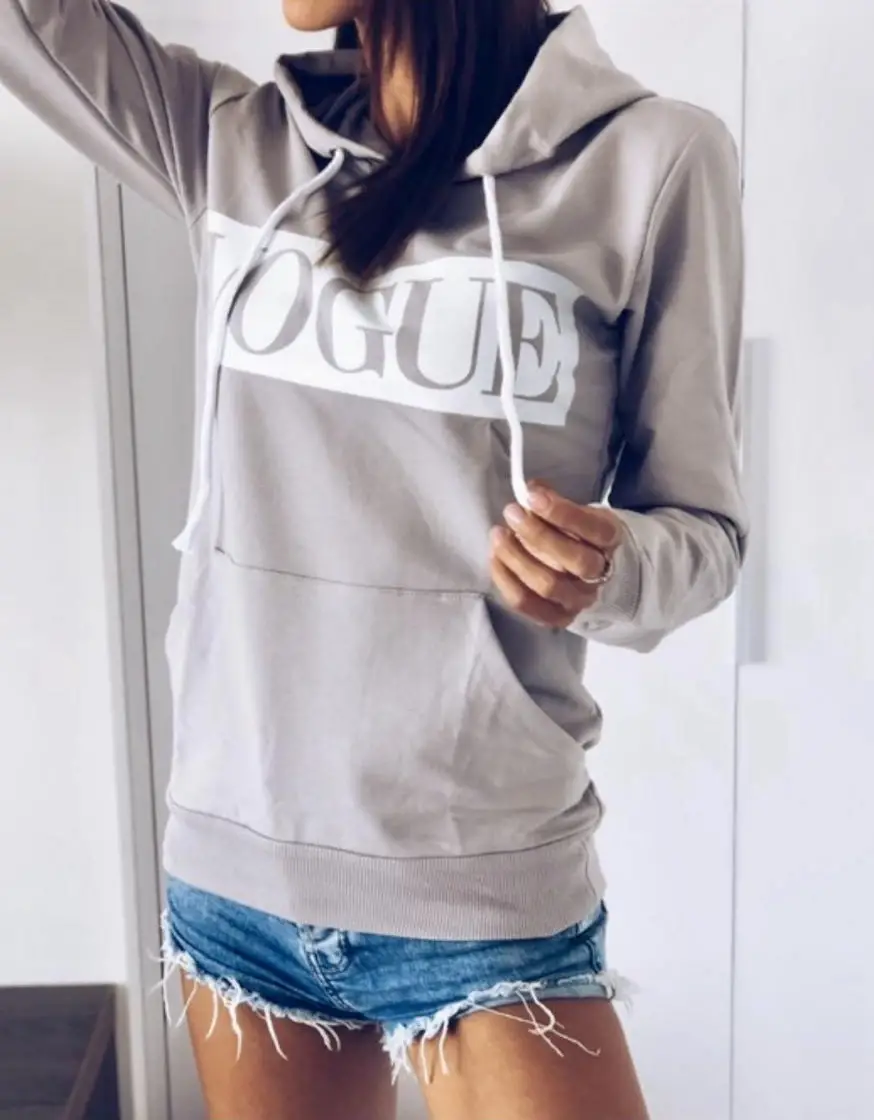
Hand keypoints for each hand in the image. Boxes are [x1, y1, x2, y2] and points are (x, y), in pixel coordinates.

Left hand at [489, 482, 622, 627]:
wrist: (591, 571)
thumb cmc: (578, 534)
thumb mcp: (576, 511)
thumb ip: (554, 501)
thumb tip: (529, 489)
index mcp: (609, 540)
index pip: (592, 529)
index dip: (560, 512)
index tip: (531, 496)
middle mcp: (599, 574)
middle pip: (573, 560)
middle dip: (536, 534)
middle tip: (511, 513)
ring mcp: (579, 599)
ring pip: (547, 585)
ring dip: (516, 558)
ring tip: (498, 535)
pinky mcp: (557, 616)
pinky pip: (527, 604)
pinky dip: (506, 581)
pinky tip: (495, 558)